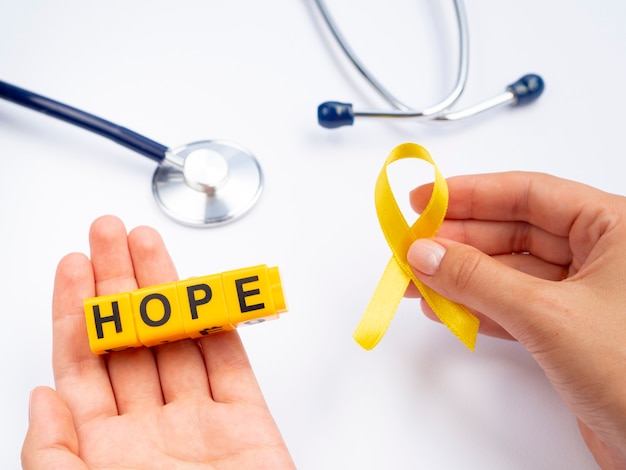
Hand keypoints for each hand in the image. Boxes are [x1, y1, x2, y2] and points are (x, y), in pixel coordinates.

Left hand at [21, 215, 294, 468]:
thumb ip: (53, 456)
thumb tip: (41, 395)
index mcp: (105, 450)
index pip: (84, 363)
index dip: (76, 311)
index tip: (74, 266)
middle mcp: (150, 429)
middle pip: (131, 338)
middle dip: (119, 283)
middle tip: (110, 234)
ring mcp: (200, 422)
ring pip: (179, 339)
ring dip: (166, 291)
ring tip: (148, 245)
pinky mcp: (247, 422)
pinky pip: (231, 363)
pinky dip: (219, 326)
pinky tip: (201, 296)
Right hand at [405, 172, 625, 469]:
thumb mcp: (548, 315)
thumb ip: (479, 280)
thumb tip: (426, 253)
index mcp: (615, 227)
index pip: (529, 193)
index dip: (471, 194)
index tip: (425, 199)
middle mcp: (601, 255)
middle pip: (514, 230)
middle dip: (459, 240)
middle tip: (413, 245)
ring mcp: (584, 294)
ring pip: (510, 271)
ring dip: (462, 276)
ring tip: (418, 278)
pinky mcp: (571, 330)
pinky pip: (515, 305)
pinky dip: (479, 306)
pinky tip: (445, 306)